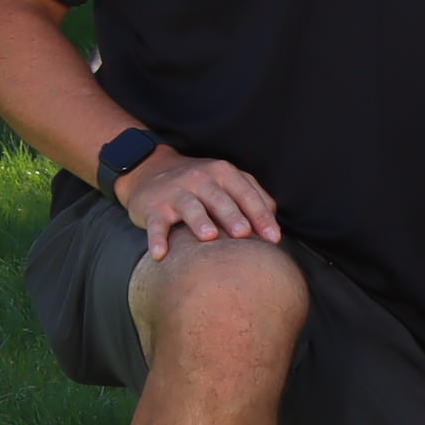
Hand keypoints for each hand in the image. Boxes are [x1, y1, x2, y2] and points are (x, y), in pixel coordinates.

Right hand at [120, 146, 279, 255]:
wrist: (151, 169)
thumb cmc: (200, 183)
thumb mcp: (227, 181)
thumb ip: (252, 196)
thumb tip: (273, 222)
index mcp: (224, 173)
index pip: (246, 195)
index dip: (260, 216)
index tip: (273, 238)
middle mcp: (200, 179)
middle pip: (219, 199)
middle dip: (233, 216)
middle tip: (244, 234)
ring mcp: (175, 192)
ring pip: (189, 206)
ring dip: (199, 221)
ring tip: (209, 236)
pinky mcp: (153, 206)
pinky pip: (156, 223)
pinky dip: (157, 238)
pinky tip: (161, 254)